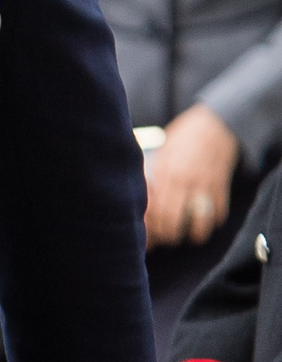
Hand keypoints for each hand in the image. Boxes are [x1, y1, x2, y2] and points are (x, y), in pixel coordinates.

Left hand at [144, 101, 237, 248]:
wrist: (217, 123)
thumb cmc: (184, 137)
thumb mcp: (161, 151)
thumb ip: (151, 173)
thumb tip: (139, 199)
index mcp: (165, 170)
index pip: (153, 209)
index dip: (148, 227)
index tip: (146, 236)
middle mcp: (184, 179)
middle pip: (171, 221)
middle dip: (165, 236)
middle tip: (163, 238)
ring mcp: (204, 184)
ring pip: (197, 223)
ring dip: (191, 234)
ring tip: (185, 235)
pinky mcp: (221, 186)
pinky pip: (217, 213)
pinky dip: (211, 222)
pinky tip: (203, 221)